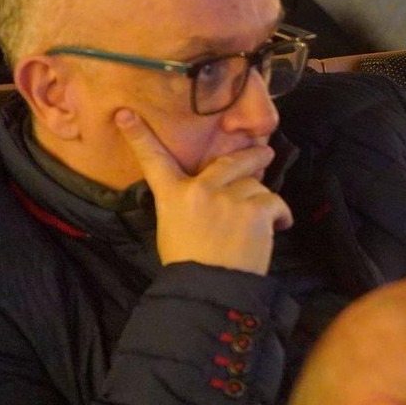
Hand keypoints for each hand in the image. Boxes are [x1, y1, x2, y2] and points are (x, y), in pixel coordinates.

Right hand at [115, 108, 289, 275]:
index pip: (154, 161)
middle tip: (264, 154)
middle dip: (251, 156)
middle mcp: (200, 190)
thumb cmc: (190, 265)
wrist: (210, 290)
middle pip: (229, 161)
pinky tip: (276, 228)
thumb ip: (189, 204)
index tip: (125, 113)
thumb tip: (214, 190)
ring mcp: (229, 198)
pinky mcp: (255, 209)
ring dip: (261, 203)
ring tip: (257, 227)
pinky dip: (280, 215)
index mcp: (173, 196)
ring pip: (255, 186)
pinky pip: (275, 201)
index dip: (140, 136)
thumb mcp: (175, 230)